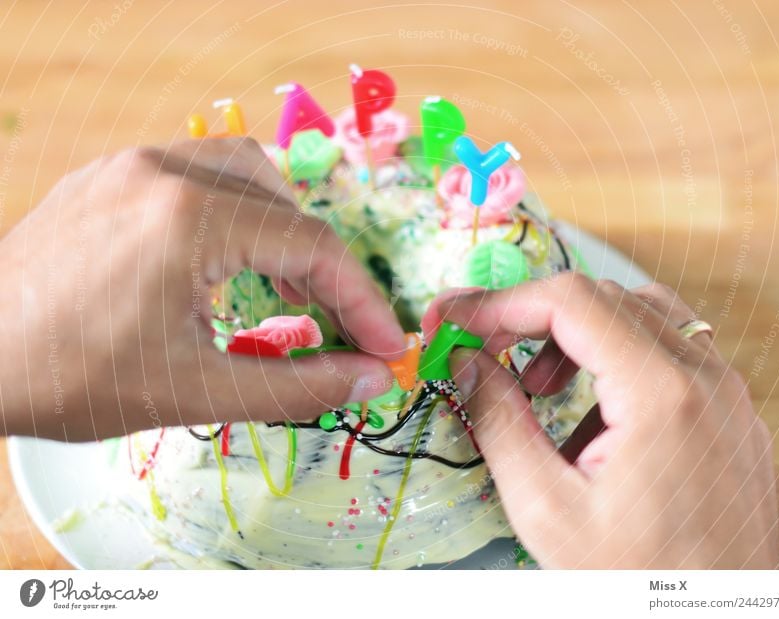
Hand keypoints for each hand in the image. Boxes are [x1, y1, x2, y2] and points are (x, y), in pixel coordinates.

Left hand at [0, 138, 403, 440]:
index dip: (362, 301)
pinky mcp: (110, 175)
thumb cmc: (70, 380)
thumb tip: (368, 379)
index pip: (312, 247)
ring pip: (247, 172)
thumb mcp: (195, 392)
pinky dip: (237, 213)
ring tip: (291, 290)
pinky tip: (230, 258)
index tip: (386, 347)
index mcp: (188, 219)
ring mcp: (132, 165)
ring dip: (284, 228)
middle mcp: (164, 170)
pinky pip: (199, 173)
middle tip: (341, 326)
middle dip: (326, 270)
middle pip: (287, 203)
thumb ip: (297, 386)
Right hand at [443, 274, 778, 567]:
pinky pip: (668, 348)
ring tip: (539, 388)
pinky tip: (592, 412)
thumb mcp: (546, 508)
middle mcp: (705, 376)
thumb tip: (463, 359)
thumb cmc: (636, 581)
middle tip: (478, 348)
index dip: (500, 303)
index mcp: (661, 393)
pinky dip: (615, 356)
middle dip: (528, 318)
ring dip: (574, 335)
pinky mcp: (729, 409)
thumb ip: (498, 420)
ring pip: (638, 314)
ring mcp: (726, 391)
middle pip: (601, 300)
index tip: (453, 319)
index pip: (569, 301)